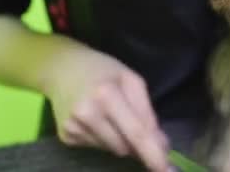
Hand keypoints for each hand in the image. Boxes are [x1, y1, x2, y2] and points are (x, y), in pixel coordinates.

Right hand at [43, 49, 169, 171]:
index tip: (167, 171)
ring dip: (119, 139)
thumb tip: (161, 145)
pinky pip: (97, 148)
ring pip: (112, 150)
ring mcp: (74, 127)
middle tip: (134, 123)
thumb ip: (147, 112)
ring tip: (110, 115)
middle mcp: (87, 114)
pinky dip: (103, 138)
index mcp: (107, 95)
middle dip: (137, 144)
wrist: (62, 68)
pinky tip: (96, 119)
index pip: (136, 132)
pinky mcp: (66, 137)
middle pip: (125, 147)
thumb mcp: (130, 80)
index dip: (153, 154)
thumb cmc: (103, 70)